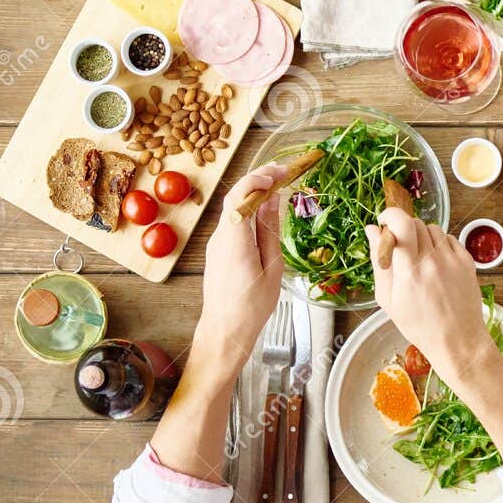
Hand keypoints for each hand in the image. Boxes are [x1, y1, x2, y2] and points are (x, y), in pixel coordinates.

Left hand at [196, 164, 286, 379]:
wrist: (224, 330)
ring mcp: (217, 243)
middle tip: (285, 172)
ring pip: (235, 208)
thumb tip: (273, 201)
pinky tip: (267, 211)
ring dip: (257, 194)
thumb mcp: (272, 268)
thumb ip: (270, 230)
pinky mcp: (218, 250)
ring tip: (281, 188)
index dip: (258, 178)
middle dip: (260, 180)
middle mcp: (220, 237)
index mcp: (234, 241)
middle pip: (236, 197)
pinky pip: (234, 222)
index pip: (240, 196)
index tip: (280, 172)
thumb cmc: (251, 307)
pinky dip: (250, 210)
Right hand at [364, 209, 491, 375]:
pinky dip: (439, 245)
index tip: (384, 222)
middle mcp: (433, 260)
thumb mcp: (387, 298)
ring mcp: (453, 259)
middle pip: (415, 222)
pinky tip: (435, 263)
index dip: (390, 215)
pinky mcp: (467, 261)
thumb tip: (372, 230)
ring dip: (422, 236)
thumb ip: (379, 261)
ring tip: (418, 258)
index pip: (402, 223)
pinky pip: (449, 239)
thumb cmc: (418, 324)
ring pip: (433, 228)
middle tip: (400, 247)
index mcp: (410, 270)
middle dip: (403, 229)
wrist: (457, 339)